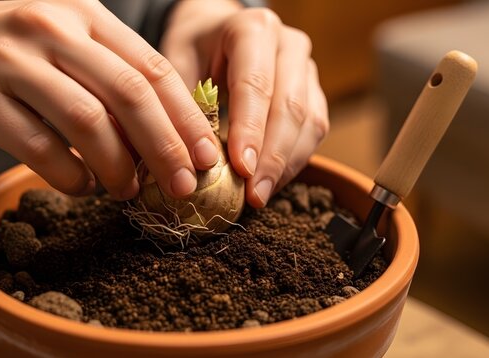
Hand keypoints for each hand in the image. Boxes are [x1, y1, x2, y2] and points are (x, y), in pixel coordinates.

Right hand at [0, 0, 221, 199]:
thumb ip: (112, 76)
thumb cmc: (10, 50)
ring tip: (128, 191)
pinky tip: (83, 185)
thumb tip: (167, 135)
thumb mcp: (65, 42)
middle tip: (182, 186)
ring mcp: (13, 61)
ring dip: (117, 166)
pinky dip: (70, 174)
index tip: (207, 157)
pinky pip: (38, 147)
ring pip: (86, 121)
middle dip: (165, 148)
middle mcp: (53, 28)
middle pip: (129, 94)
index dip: (186, 118)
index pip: (152, 68)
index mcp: (85, 14)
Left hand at [161, 1, 328, 207]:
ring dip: (286, 164)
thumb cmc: (191, 51)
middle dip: (272, 156)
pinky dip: (294, 161)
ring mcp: (306, 68)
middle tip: (254, 194)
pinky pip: (315, 130)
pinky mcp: (314, 92)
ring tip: (260, 196)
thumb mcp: (174, 65)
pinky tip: (271, 183)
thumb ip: (184, 107)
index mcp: (252, 29)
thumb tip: (192, 162)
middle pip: (289, 106)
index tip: (241, 168)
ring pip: (309, 121)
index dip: (250, 130)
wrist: (213, 33)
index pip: (255, 84)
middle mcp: (288, 44)